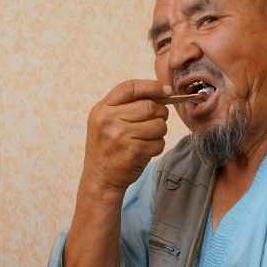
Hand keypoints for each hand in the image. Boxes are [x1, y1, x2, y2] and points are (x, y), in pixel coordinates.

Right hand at [83, 79, 170, 193]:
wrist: (99, 179)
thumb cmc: (107, 149)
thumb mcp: (106, 122)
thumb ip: (126, 106)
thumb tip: (162, 92)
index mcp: (102, 109)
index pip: (130, 87)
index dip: (151, 86)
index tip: (166, 90)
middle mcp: (109, 120)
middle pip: (150, 106)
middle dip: (160, 113)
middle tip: (156, 121)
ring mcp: (121, 136)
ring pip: (158, 124)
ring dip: (159, 132)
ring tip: (147, 138)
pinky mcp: (133, 151)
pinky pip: (159, 142)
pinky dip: (157, 146)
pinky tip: (145, 150)